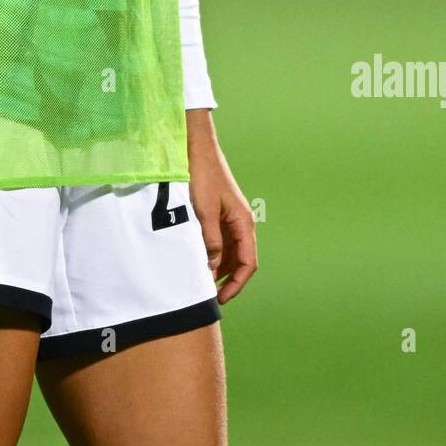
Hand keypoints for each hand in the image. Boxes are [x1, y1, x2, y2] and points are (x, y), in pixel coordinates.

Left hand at [185, 111, 258, 304]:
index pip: (248, 262)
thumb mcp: (205, 212)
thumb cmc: (202, 176)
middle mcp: (240, 222)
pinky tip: (199, 260)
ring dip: (219, 267)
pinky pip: (219, 240)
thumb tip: (214, 267)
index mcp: (243, 222)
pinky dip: (212, 253)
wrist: (196, 148)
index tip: (222, 298)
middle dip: (227, 279)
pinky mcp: (218, 213)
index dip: (237, 283)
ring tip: (202, 281)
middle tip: (209, 295)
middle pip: (240, 259)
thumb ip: (211, 241)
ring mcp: (229, 218)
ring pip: (229, 251)